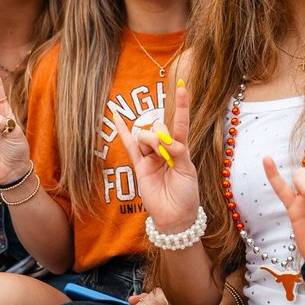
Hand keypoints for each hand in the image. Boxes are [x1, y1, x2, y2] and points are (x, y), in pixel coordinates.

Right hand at [115, 84, 200, 232]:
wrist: (175, 218)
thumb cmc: (186, 195)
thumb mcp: (188, 171)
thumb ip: (177, 151)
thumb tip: (164, 138)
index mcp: (181, 149)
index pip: (181, 122)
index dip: (181, 105)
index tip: (183, 86)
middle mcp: (165, 150)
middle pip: (158, 127)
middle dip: (160, 134)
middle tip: (166, 151)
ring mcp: (151, 157)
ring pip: (145, 136)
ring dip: (149, 140)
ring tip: (155, 156)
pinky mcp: (139, 166)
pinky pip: (130, 146)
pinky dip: (123, 131)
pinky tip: (116, 117)